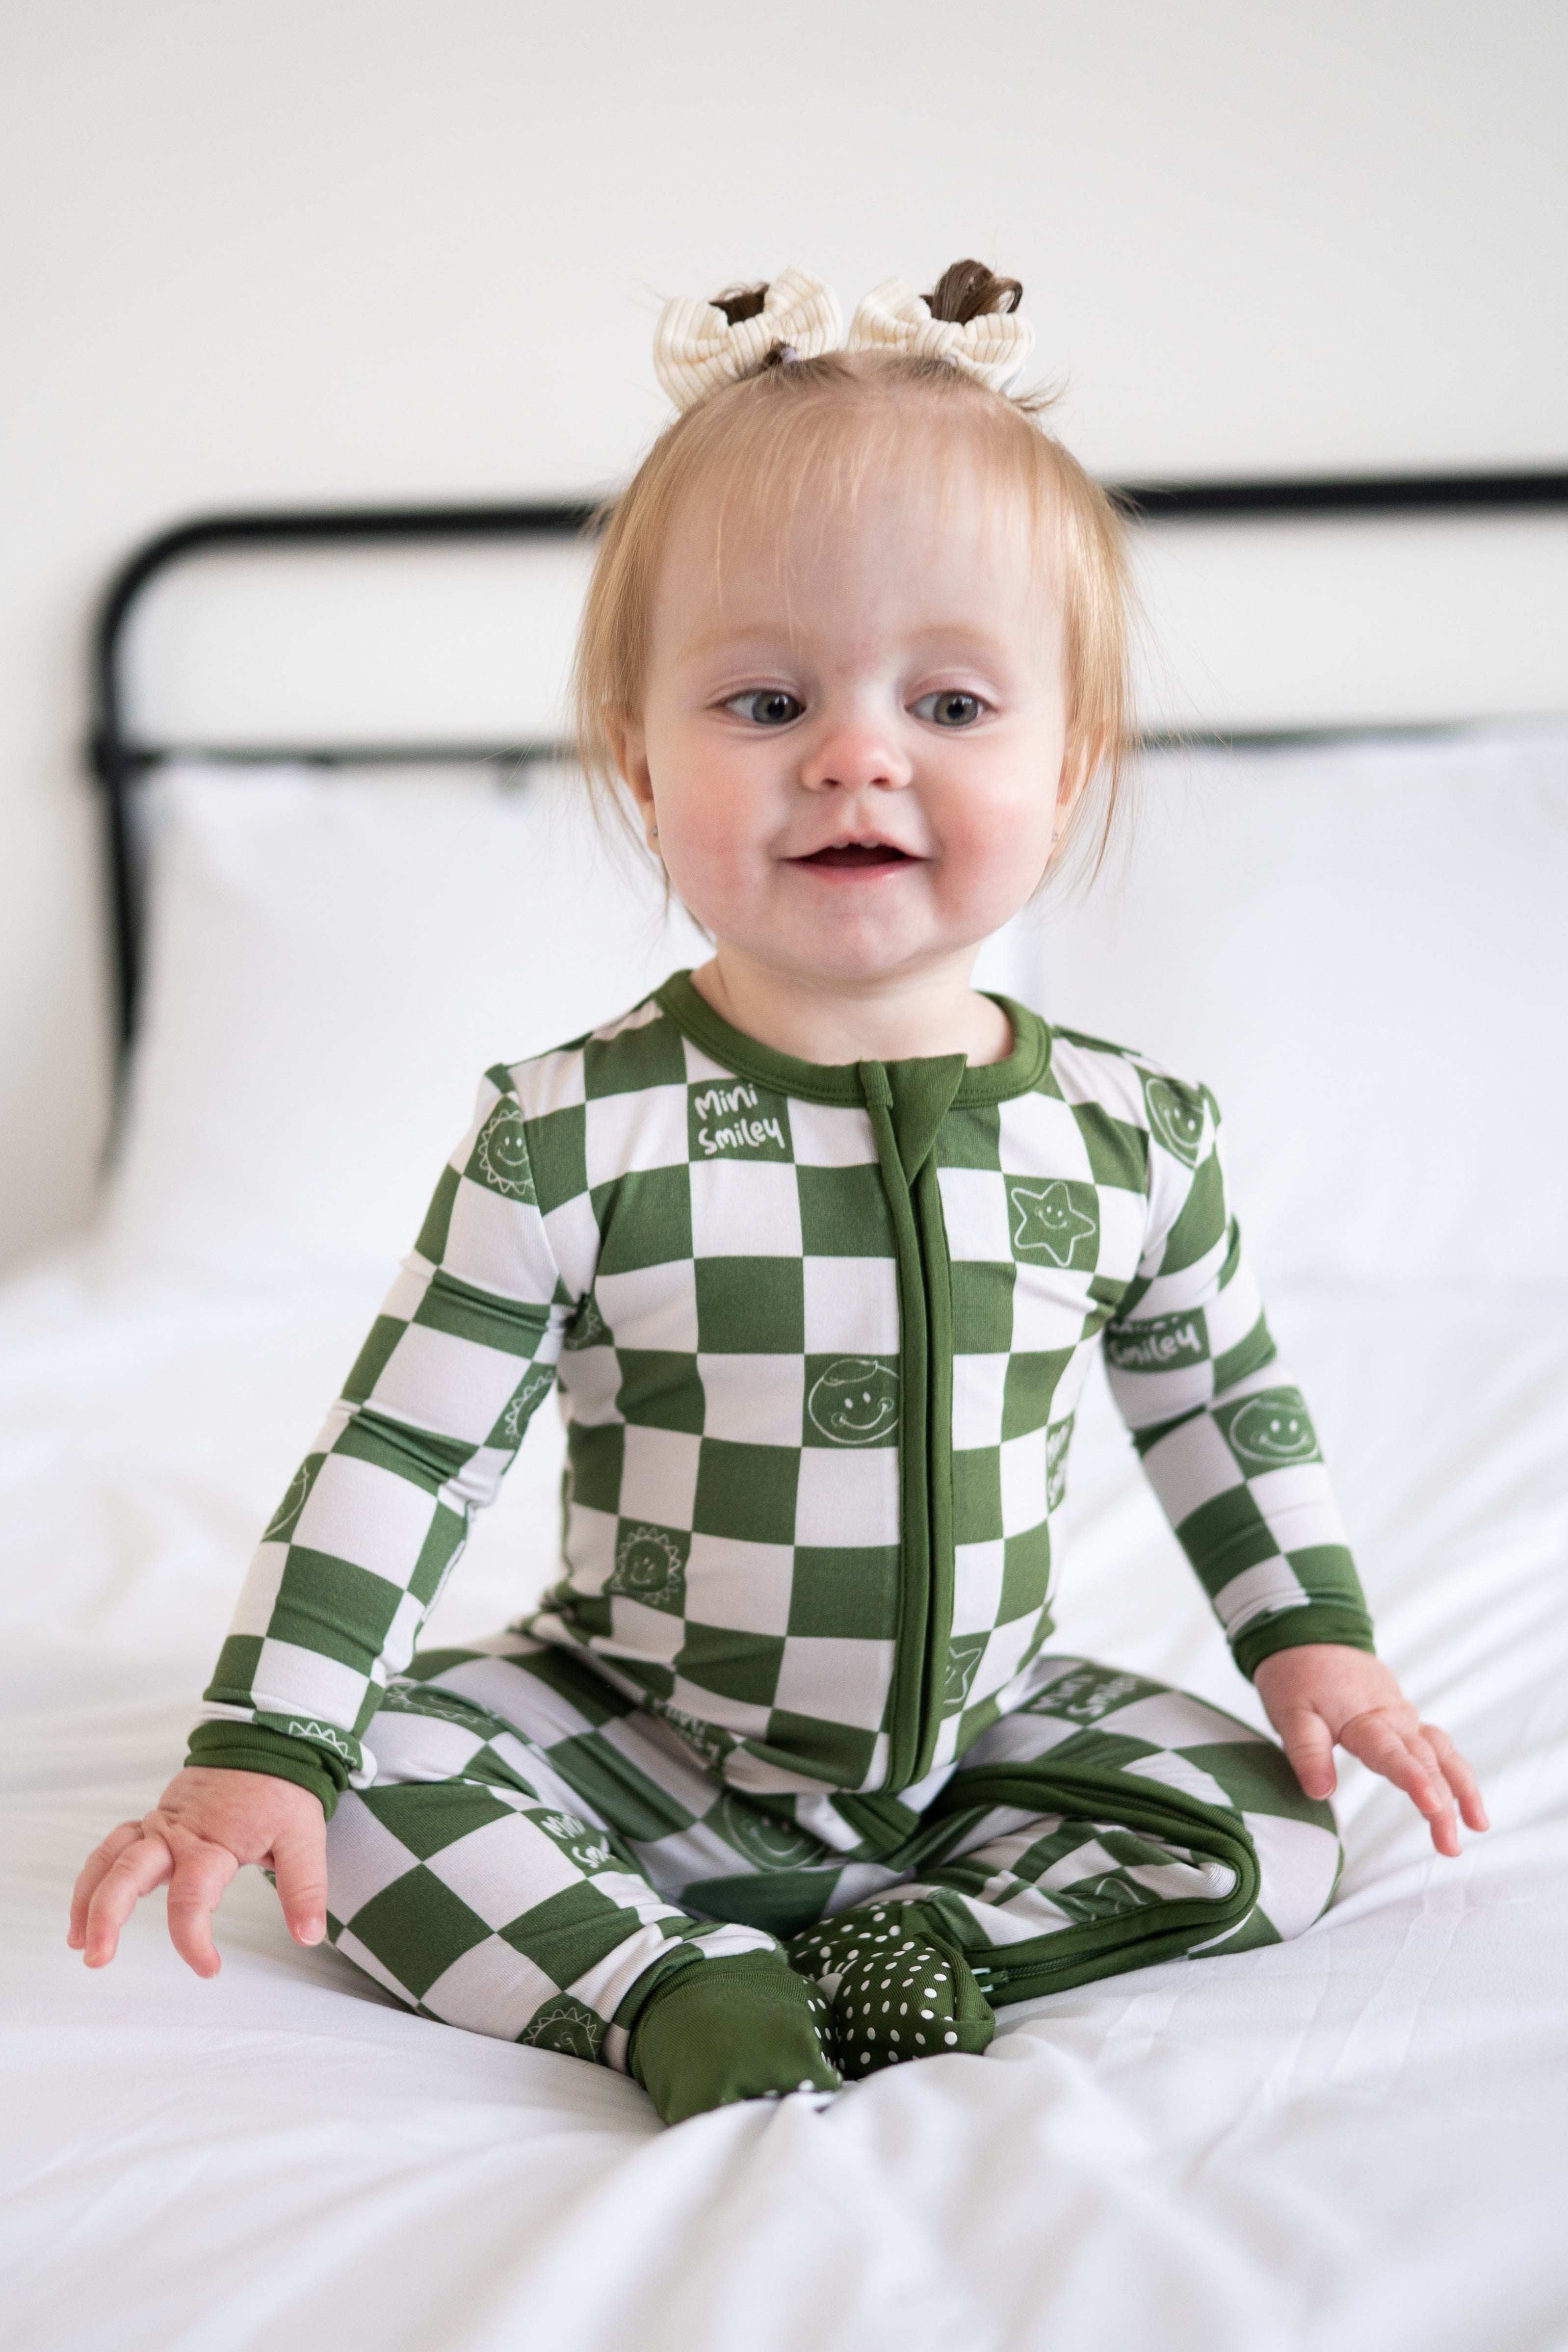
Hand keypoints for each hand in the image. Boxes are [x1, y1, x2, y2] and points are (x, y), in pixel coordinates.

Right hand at [68, 1768, 327, 1976]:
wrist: (266, 1744)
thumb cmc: (283, 1792)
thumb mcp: (305, 1836)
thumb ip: (305, 1887)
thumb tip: (309, 1936)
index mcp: (212, 1843)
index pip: (192, 1898)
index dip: (194, 1939)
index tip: (209, 1969)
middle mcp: (177, 1835)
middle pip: (129, 1872)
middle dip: (107, 1915)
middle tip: (98, 1957)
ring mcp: (160, 1826)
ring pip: (110, 1858)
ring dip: (88, 1898)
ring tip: (79, 1943)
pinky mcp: (154, 1822)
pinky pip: (114, 1846)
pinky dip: (95, 1874)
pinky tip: (87, 1908)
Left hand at [1253, 1644, 1487, 1858]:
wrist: (1308, 1636)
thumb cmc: (1297, 1675)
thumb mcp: (1290, 1713)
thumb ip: (1307, 1752)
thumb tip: (1321, 1793)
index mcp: (1365, 1718)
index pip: (1394, 1754)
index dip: (1415, 1780)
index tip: (1434, 1806)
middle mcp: (1393, 1718)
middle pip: (1427, 1762)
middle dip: (1445, 1805)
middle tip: (1451, 1847)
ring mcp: (1403, 1717)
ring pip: (1442, 1752)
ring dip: (1462, 1787)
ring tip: (1478, 1825)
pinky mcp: (1403, 1719)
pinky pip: (1436, 1744)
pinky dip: (1454, 1770)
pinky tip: (1463, 1797)